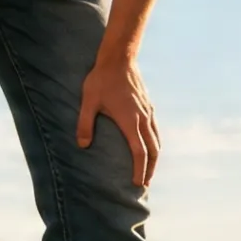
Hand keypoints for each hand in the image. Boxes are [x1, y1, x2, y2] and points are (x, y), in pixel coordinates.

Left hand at [76, 55, 159, 187]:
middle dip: (150, 168)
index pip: (140, 152)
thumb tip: (83, 145)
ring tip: (148, 169)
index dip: (140, 169)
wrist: (119, 58)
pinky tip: (148, 144)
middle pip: (153, 149)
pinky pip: (155, 129)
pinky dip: (154, 142)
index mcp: (130, 120)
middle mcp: (143, 118)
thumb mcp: (89, 102)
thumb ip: (85, 124)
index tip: (137, 183)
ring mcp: (148, 111)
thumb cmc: (102, 79)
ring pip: (157, 139)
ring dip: (154, 156)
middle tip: (144, 183)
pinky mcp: (148, 105)